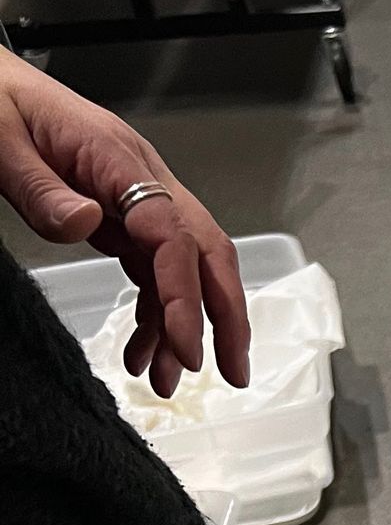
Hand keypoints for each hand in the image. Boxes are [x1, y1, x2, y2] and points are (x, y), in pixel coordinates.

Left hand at [0, 52, 248, 397]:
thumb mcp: (2, 143)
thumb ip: (42, 190)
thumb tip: (84, 224)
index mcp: (117, 159)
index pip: (173, 235)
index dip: (187, 296)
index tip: (188, 348)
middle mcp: (142, 179)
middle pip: (208, 251)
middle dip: (227, 316)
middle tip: (232, 373)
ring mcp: (137, 199)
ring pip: (186, 268)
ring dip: (185, 328)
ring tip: (166, 381)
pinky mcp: (124, 216)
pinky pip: (153, 270)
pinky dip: (154, 315)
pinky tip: (140, 349)